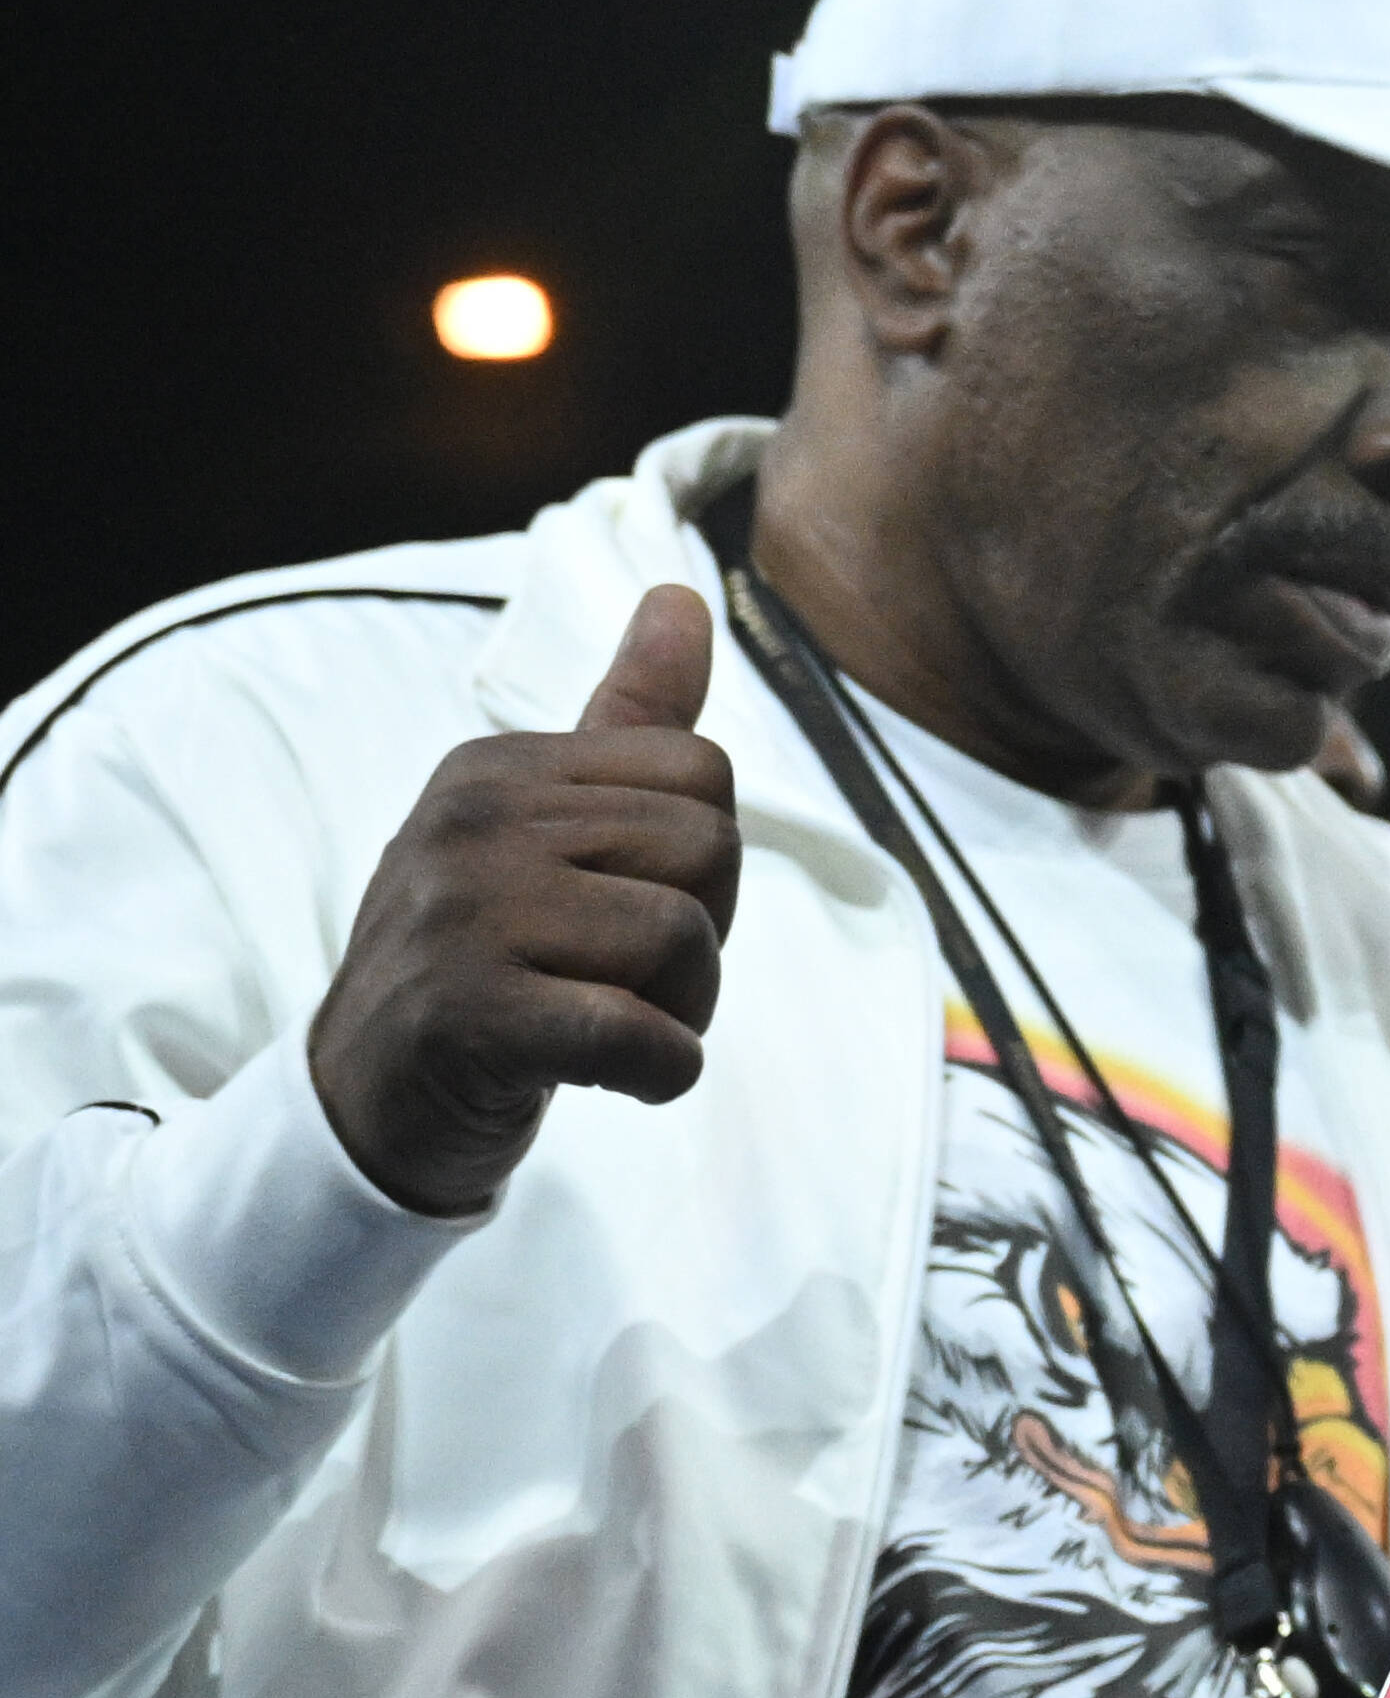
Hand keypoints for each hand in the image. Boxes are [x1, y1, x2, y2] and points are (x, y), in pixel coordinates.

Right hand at [305, 584, 741, 1215]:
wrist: (370, 1102)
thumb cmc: (486, 959)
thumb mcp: (543, 828)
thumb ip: (624, 720)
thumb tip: (682, 596)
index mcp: (497, 768)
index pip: (704, 774)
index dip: (700, 863)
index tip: (624, 908)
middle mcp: (472, 822)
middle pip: (710, 848)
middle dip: (702, 935)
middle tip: (620, 980)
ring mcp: (461, 914)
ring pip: (685, 938)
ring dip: (682, 1011)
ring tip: (607, 1027)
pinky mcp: (469, 1015)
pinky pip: (644, 1034)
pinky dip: (663, 1072)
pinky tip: (614, 1079)